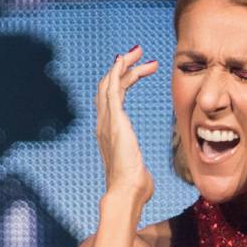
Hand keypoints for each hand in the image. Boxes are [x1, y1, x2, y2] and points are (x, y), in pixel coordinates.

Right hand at [95, 45, 158, 203]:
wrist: (127, 193)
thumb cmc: (134, 189)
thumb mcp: (136, 172)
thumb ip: (137, 168)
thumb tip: (142, 177)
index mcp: (109, 133)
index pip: (113, 100)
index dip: (124, 82)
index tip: (139, 71)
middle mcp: (103, 124)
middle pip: (109, 87)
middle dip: (125, 69)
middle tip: (142, 56)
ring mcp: (106, 122)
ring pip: (110, 84)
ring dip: (124, 66)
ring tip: (140, 52)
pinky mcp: (114, 121)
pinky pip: (113, 89)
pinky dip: (117, 71)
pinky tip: (124, 59)